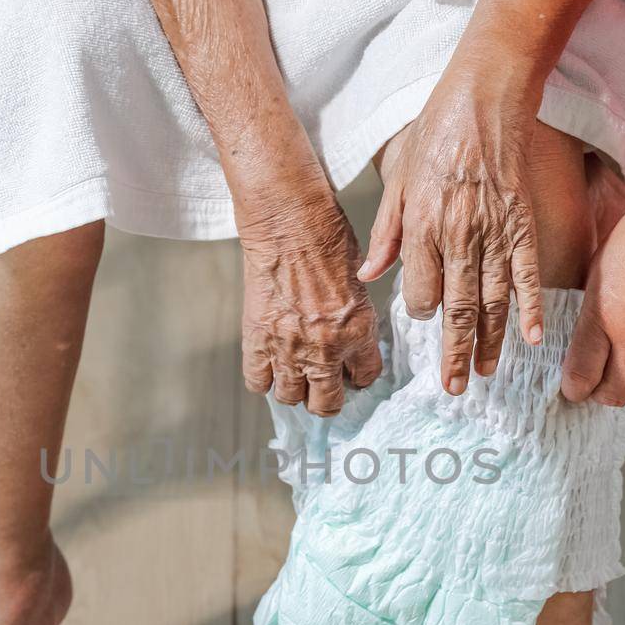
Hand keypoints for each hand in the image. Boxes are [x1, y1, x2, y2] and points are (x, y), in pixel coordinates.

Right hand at [239, 174, 381, 416]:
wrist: (289, 221)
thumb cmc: (326, 240)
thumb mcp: (359, 283)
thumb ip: (356, 320)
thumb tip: (351, 342)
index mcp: (358, 332)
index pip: (366, 377)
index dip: (358, 377)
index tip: (350, 373)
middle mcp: (326, 348)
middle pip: (327, 403)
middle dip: (327, 397)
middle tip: (323, 385)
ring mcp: (289, 348)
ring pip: (291, 397)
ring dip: (294, 389)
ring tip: (294, 374)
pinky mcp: (258, 340)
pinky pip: (258, 382)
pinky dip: (263, 378)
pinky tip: (269, 365)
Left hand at [358, 63, 541, 393]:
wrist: (484, 99)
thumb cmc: (435, 133)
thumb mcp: (397, 179)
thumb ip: (386, 232)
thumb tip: (367, 273)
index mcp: (423, 228)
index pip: (418, 292)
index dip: (418, 311)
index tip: (421, 318)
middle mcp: (458, 238)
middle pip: (457, 310)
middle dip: (454, 353)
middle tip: (453, 387)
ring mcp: (495, 234)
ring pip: (493, 302)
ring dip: (490, 342)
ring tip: (484, 373)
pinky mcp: (523, 225)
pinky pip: (528, 275)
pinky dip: (532, 308)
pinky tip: (532, 339)